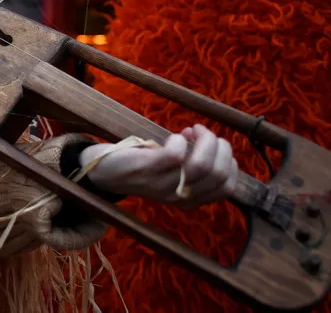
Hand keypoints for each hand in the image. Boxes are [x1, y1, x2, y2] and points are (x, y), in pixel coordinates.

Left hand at [79, 125, 237, 207]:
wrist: (102, 172)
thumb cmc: (142, 166)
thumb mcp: (172, 173)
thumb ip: (194, 166)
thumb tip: (215, 144)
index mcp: (190, 200)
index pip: (227, 187)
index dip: (229, 161)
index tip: (214, 146)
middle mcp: (179, 196)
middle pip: (219, 174)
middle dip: (220, 146)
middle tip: (202, 133)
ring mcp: (162, 184)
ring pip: (202, 165)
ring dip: (204, 139)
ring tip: (191, 131)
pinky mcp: (146, 168)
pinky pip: (176, 154)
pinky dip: (180, 139)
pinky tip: (173, 136)